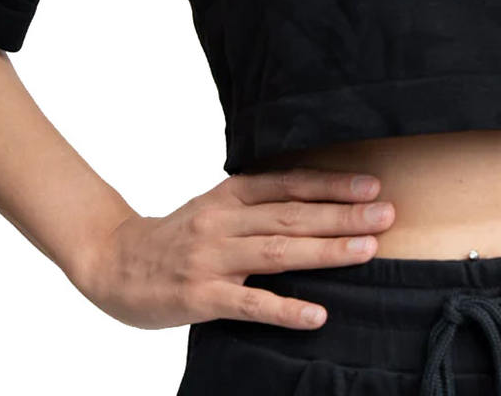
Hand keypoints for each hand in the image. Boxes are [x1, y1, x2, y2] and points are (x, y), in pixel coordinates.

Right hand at [72, 168, 395, 329]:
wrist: (113, 261)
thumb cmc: (179, 233)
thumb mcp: (218, 204)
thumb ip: (260, 201)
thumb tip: (319, 197)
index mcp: (232, 193)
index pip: (291, 185)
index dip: (333, 184)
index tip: (372, 185)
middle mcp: (224, 220)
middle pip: (294, 216)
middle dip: (344, 214)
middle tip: (386, 214)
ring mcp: (212, 258)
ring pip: (279, 252)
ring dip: (327, 250)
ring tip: (367, 250)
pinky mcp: (200, 296)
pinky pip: (249, 304)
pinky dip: (284, 309)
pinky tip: (317, 315)